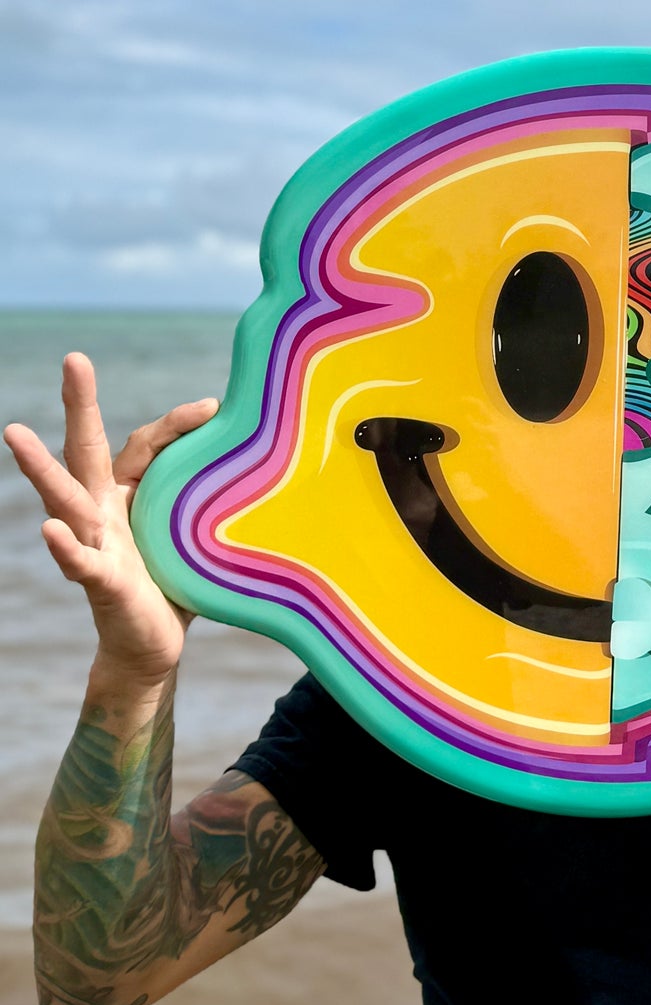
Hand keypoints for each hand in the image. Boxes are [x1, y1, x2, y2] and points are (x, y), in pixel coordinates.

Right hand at [4, 353, 218, 683]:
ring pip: (66, 500)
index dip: (175, 423)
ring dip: (41, 468)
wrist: (152, 645)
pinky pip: (80, 562)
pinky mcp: (100, 582)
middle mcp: (103, 511)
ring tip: (15, 432)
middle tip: (74, 359)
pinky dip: (65, 548)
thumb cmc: (175, 581)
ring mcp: (96, 543)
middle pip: (88, 451)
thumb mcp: (196, 531)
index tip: (212, 406)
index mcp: (128, 493)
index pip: (144, 444)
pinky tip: (50, 531)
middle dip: (80, 405)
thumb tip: (271, 460)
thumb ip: (214, 497)